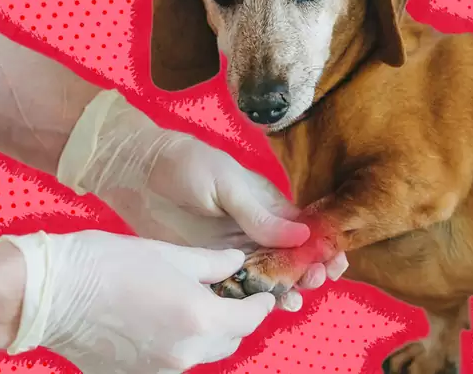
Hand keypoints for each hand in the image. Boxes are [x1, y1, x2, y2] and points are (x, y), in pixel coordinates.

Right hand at [0, 230, 273, 372]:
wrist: (49, 293)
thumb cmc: (110, 264)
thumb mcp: (172, 254)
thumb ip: (213, 263)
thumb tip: (237, 262)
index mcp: (200, 320)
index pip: (250, 320)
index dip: (260, 305)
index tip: (262, 294)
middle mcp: (185, 353)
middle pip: (228, 341)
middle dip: (235, 319)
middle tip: (228, 295)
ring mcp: (158, 370)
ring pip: (201, 354)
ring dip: (207, 333)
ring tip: (193, 306)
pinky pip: (171, 362)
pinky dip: (178, 344)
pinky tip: (162, 321)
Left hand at [55, 90, 348, 310]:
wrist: (137, 172)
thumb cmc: (188, 165)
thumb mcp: (228, 184)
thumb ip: (261, 214)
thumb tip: (303, 235)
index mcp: (268, 205)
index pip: (305, 229)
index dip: (323, 246)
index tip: (335, 262)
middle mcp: (257, 230)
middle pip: (292, 258)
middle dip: (309, 271)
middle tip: (313, 281)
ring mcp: (234, 250)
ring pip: (269, 276)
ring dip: (286, 288)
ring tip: (294, 300)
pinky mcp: (211, 265)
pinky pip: (238, 286)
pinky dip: (253, 298)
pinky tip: (264, 308)